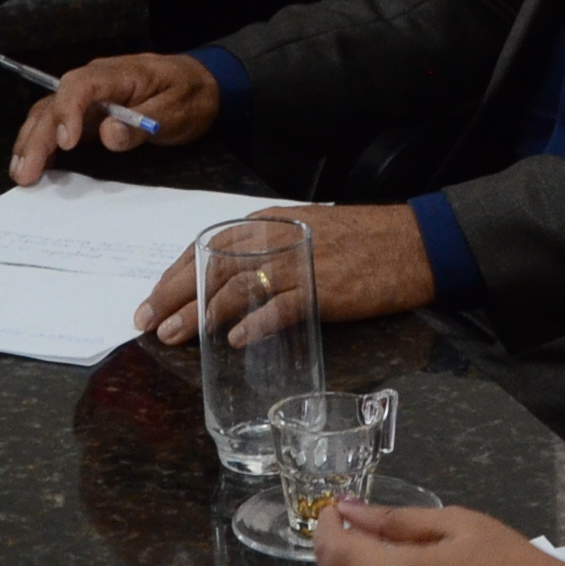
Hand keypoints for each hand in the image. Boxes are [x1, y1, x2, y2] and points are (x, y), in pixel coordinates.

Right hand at [7, 53, 221, 182]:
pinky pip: (56, 124)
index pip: (80, 85)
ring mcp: (87, 98)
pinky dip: (40, 143)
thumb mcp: (177, 111)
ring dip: (30, 142)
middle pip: (55, 103)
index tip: (66, 143)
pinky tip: (31, 165)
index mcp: (117, 74)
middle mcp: (94, 81)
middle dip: (37, 138)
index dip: (68, 112)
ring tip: (20, 174)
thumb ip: (144, 123)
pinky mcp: (87, 114)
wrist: (200, 84)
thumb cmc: (189, 94)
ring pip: (48, 113)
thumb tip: (109, 134)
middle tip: (26, 173)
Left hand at [130, 204, 435, 346]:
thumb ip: (266, 256)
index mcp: (269, 224)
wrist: (413, 243)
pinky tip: (235, 341)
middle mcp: (276, 239)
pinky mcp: (323, 289)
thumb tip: (226, 292)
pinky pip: (280, 307)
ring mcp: (299, 263)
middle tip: (151, 325)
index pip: (206, 247)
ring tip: (178, 337)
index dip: (173, 276)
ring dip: (201, 314)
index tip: (151, 302)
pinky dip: (254, 324)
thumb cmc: (361, 242)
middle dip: (174, 297)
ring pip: (235, 287)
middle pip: (210, 267)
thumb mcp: (303, 237)